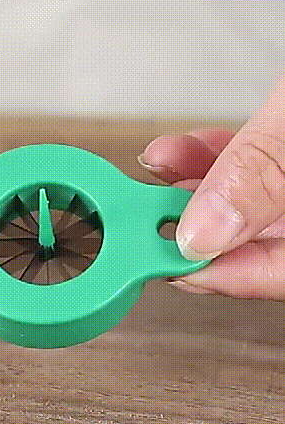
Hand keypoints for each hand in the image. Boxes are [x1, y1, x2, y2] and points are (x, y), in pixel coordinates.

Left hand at [139, 74, 284, 299]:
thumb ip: (263, 170)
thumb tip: (206, 229)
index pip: (282, 272)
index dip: (221, 273)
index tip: (169, 263)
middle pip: (259, 241)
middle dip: (197, 227)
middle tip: (150, 220)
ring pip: (249, 203)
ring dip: (195, 186)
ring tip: (160, 172)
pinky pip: (253, 167)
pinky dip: (215, 157)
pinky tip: (182, 150)